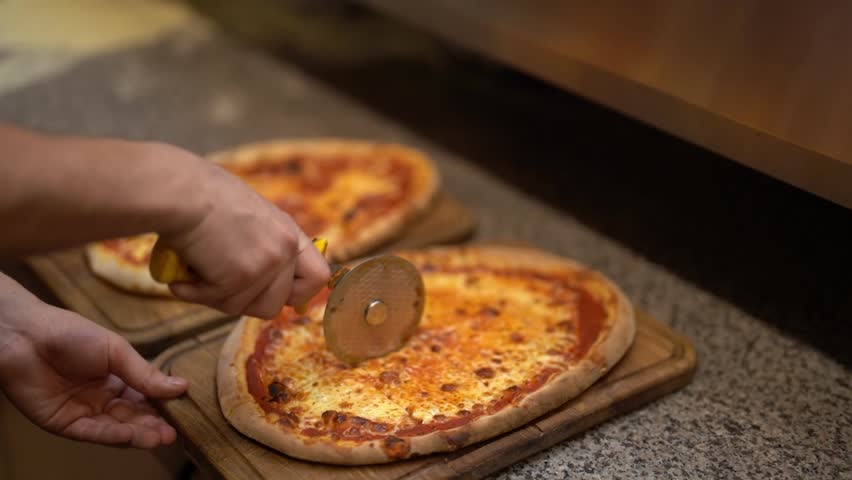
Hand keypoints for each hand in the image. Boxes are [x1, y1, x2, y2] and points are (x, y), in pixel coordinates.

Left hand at [0, 275, 187, 447]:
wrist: (27, 335)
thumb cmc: (71, 334)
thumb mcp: (117, 351)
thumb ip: (146, 374)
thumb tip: (182, 386)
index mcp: (116, 379)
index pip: (145, 398)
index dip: (163, 406)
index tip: (183, 412)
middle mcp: (101, 399)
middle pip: (133, 417)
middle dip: (153, 425)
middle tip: (174, 432)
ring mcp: (83, 413)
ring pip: (116, 429)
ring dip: (138, 435)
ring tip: (161, 438)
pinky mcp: (63, 424)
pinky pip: (92, 433)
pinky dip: (112, 436)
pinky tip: (131, 436)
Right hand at [154, 145, 329, 317]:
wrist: (181, 191)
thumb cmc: (202, 197)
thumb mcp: (250, 218)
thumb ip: (263, 245)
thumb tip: (265, 282)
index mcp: (289, 233)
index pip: (318, 277)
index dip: (296, 293)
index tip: (274, 295)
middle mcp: (285, 249)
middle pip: (274, 305)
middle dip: (243, 301)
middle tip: (217, 282)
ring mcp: (266, 264)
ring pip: (242, 308)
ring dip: (215, 296)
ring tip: (196, 269)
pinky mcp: (241, 276)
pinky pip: (216, 302)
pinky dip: (193, 292)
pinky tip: (184, 271)